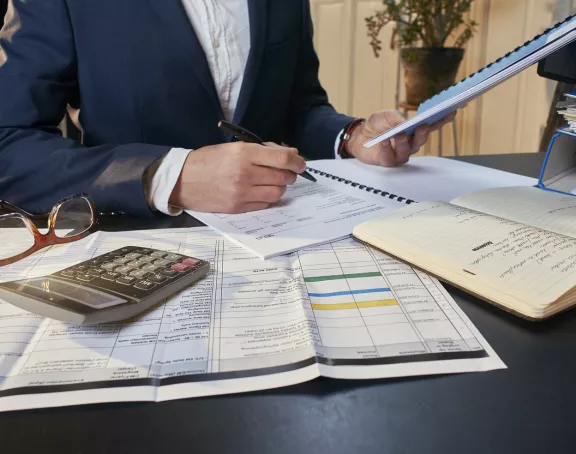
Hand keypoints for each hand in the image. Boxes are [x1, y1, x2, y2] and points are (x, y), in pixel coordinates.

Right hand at [169, 142, 305, 212]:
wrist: (182, 180)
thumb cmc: (208, 160)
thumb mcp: (234, 147)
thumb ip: (262, 150)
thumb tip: (290, 154)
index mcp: (244, 153)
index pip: (283, 159)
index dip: (297, 162)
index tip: (301, 163)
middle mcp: (245, 174)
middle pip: (284, 177)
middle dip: (290, 174)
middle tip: (286, 172)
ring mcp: (242, 193)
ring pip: (277, 192)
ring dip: (279, 187)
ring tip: (270, 181)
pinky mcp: (238, 207)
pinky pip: (265, 204)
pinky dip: (267, 198)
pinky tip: (259, 191)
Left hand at [345, 110, 455, 166]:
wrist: (359, 136)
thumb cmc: (376, 125)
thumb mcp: (386, 115)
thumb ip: (396, 117)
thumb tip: (404, 123)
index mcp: (413, 130)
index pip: (431, 126)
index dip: (442, 120)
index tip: (450, 112)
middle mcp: (410, 144)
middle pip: (420, 140)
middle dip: (423, 133)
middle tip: (423, 126)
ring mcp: (400, 154)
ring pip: (407, 151)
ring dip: (404, 142)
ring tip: (400, 134)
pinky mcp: (388, 161)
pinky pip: (390, 157)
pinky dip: (387, 148)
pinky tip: (384, 140)